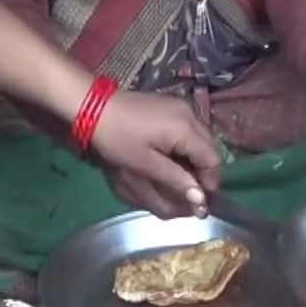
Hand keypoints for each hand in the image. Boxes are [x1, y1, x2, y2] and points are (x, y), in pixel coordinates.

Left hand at [90, 91, 221, 218]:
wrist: (93, 106)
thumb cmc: (117, 138)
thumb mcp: (145, 164)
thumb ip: (175, 180)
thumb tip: (201, 199)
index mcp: (186, 128)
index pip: (212, 160)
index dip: (209, 182)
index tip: (197, 200)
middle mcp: (189, 114)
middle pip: (209, 149)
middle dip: (201, 172)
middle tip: (186, 190)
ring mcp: (180, 107)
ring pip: (199, 140)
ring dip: (192, 160)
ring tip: (175, 176)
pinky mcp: (170, 105)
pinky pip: (188, 130)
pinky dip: (183, 147)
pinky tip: (167, 157)